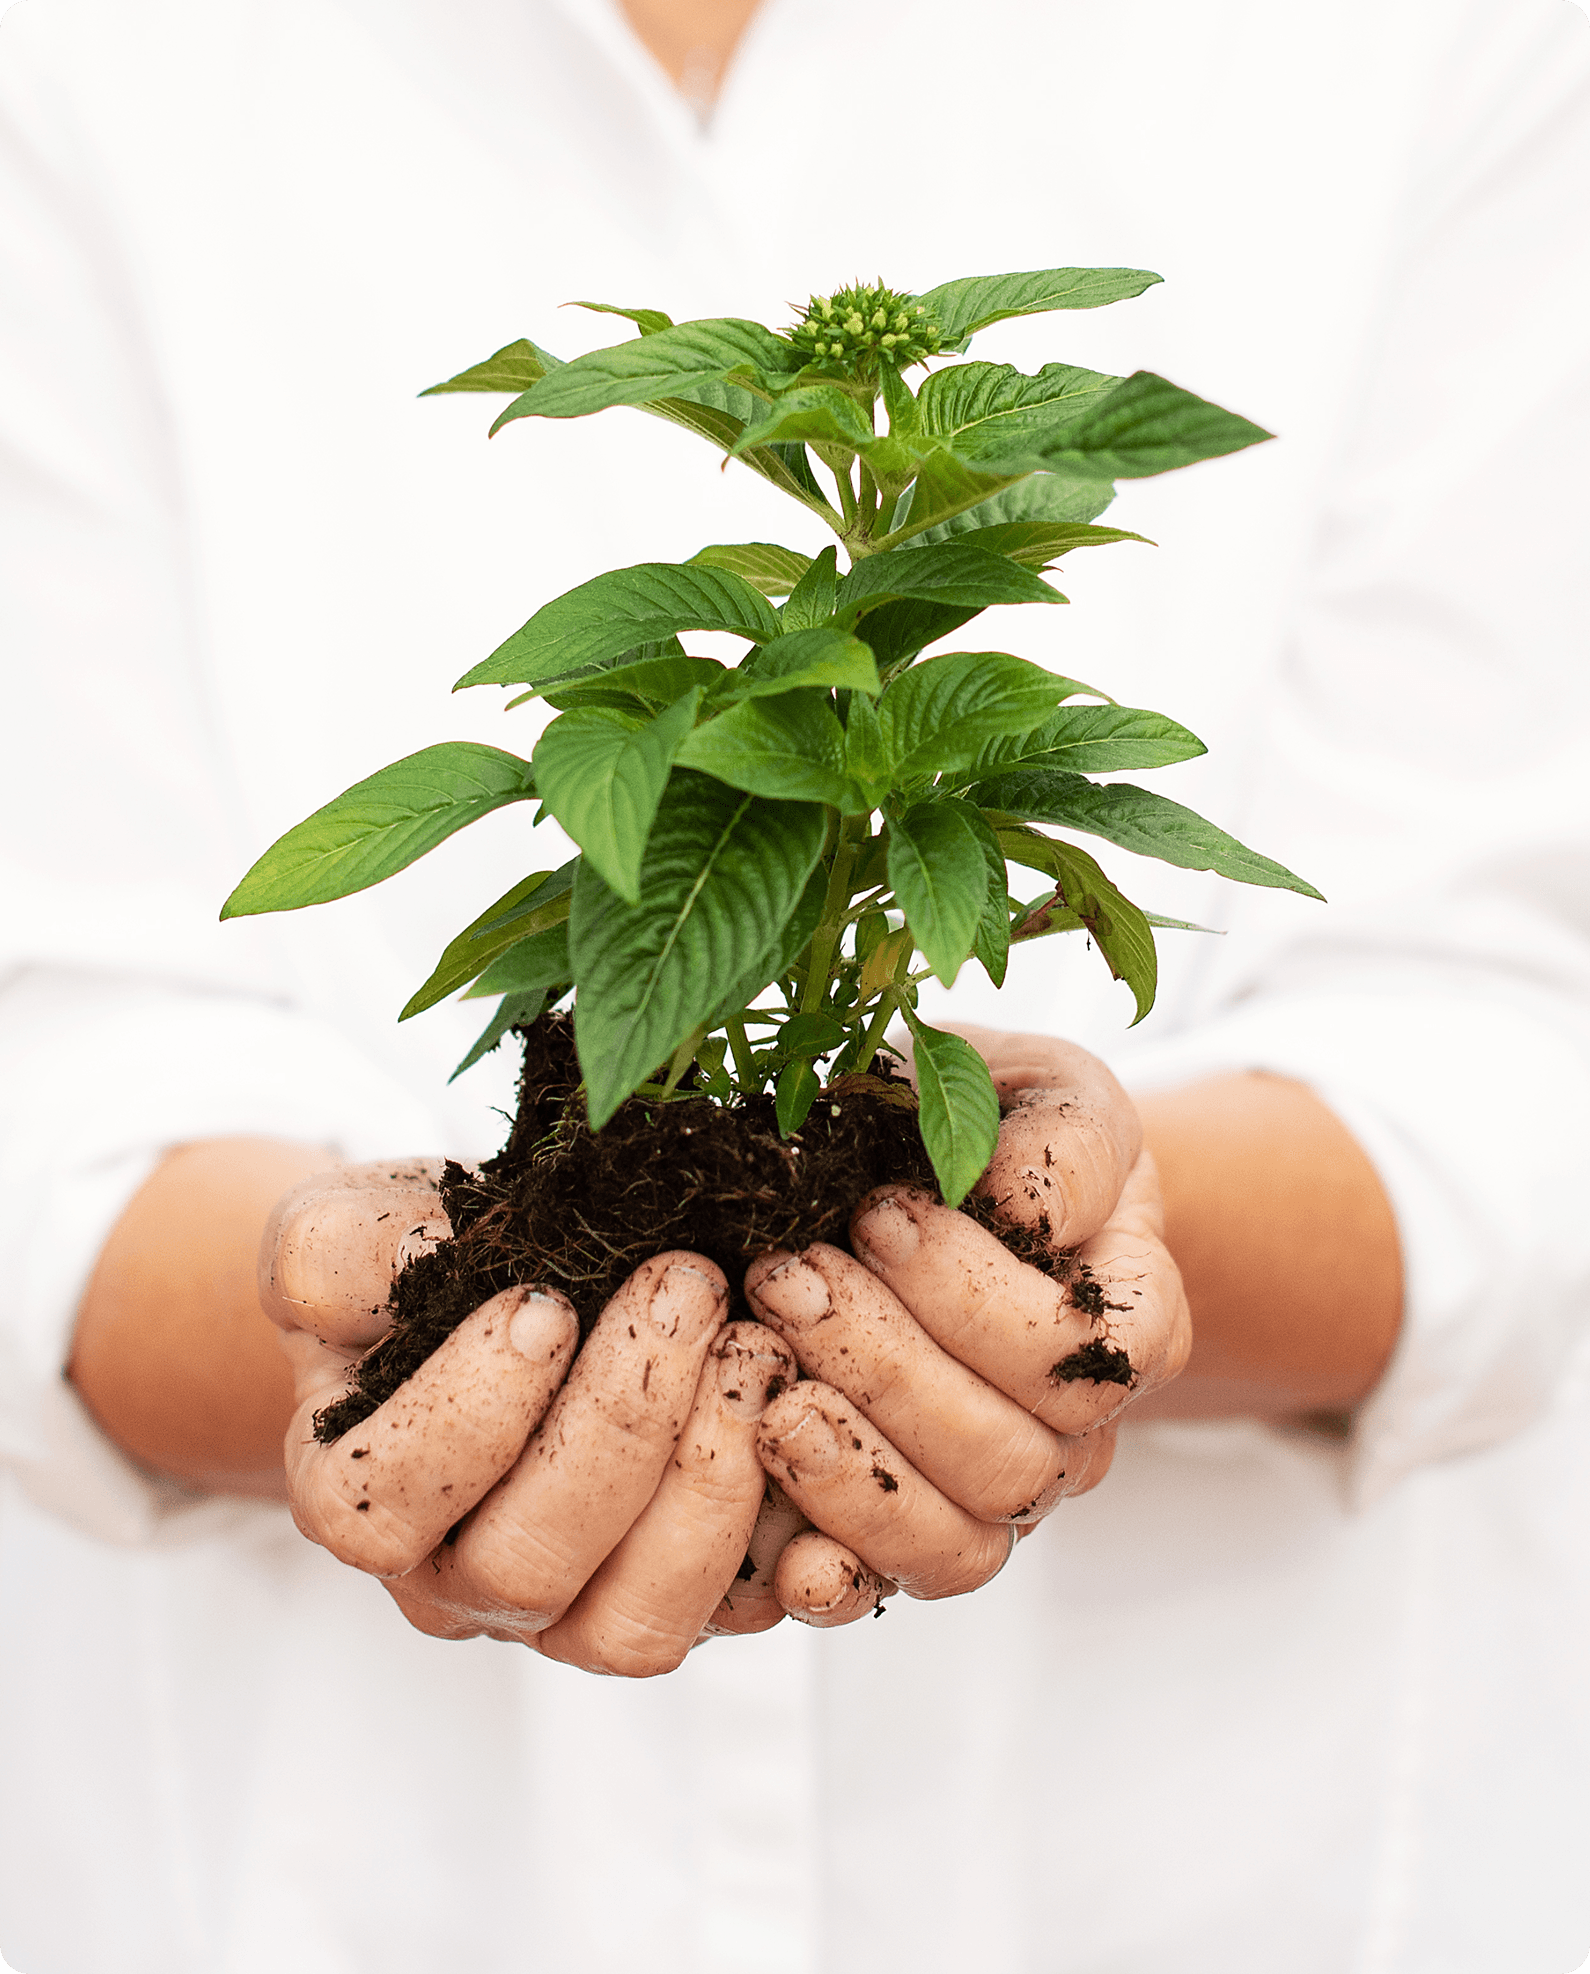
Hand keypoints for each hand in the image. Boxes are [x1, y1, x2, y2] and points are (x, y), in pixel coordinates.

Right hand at [259, 1162, 795, 1674]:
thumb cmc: (411, 1273)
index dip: (471, 1415)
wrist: (506, 1288)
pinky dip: (801, 1547)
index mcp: (360, 1500)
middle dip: (620, 1422)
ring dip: (710, 1478)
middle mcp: (462, 1584)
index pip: (382, 1511)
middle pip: (528, 1568)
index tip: (545, 1301)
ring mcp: (579, 1609)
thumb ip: (349, 1251)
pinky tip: (818, 1437)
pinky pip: (754, 1613)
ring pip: (639, 1623)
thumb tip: (427, 1254)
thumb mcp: (347, 1234)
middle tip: (684, 1287)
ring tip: (753, 1343)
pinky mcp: (695, 1601)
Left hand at [743, 1030, 1191, 1621]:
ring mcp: (987, 1498)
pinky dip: (820, 1568)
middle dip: (887, 1365)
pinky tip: (768, 1512)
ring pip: (956, 1544)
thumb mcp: (1042, 1090)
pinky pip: (874, 1595)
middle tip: (788, 1274)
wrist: (914, 1174)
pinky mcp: (892, 1539)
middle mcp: (1073, 1434)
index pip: (1089, 1356)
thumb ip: (1062, 1139)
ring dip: (847, 1456)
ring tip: (763, 1355)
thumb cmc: (982, 1125)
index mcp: (1130, 1322)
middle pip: (1014, 1456)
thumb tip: (1021, 1209)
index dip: (978, 1297)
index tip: (877, 1208)